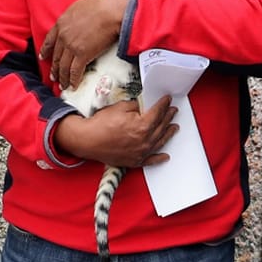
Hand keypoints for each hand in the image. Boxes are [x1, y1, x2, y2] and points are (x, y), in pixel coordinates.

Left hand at [43, 0, 131, 89]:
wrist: (110, 11)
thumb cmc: (100, 6)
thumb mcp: (78, 7)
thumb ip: (71, 18)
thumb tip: (74, 23)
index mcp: (61, 23)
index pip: (49, 41)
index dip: (45, 51)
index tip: (43, 57)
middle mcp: (63, 36)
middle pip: (56, 57)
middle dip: (55, 69)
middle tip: (54, 77)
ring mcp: (72, 46)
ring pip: (63, 67)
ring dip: (63, 78)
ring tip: (63, 85)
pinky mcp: (82, 55)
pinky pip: (75, 71)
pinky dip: (73, 80)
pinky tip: (73, 86)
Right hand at [52, 97, 177, 168]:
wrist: (87, 140)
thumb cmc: (101, 124)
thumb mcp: (120, 107)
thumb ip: (136, 107)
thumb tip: (142, 107)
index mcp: (143, 126)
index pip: (158, 112)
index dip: (164, 104)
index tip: (167, 100)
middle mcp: (145, 141)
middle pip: (161, 126)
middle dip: (168, 117)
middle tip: (173, 111)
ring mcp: (140, 152)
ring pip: (159, 142)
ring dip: (168, 134)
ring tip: (174, 128)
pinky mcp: (134, 161)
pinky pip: (150, 160)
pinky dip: (158, 158)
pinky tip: (165, 156)